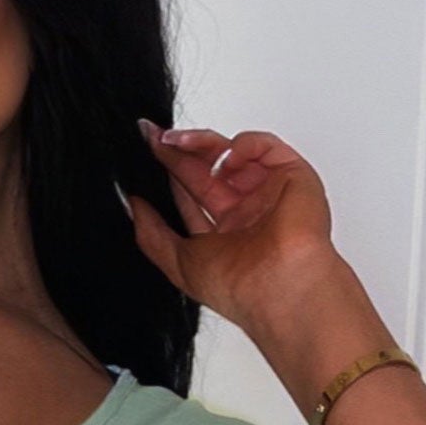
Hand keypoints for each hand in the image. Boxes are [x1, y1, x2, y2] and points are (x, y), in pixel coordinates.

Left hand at [125, 122, 335, 329]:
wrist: (277, 287)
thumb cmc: (238, 287)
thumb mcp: (178, 262)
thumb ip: (152, 235)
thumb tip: (134, 206)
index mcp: (225, 231)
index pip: (194, 191)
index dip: (172, 171)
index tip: (149, 150)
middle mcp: (248, 210)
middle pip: (211, 167)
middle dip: (181, 150)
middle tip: (155, 138)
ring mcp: (269, 191)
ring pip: (233, 152)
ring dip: (203, 143)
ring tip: (176, 141)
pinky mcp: (291, 175)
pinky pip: (265, 146)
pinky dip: (242, 144)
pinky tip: (224, 157)